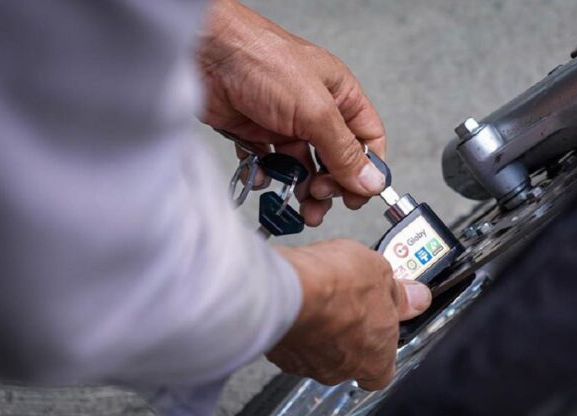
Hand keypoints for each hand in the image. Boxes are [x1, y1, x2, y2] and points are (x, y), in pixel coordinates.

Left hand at [199, 0, 387, 225]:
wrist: (205, 53)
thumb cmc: (261, 60)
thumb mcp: (315, 110)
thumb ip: (344, 150)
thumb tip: (371, 180)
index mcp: (339, 95)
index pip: (366, 138)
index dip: (366, 169)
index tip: (357, 196)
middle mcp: (314, 109)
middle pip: (334, 159)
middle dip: (330, 184)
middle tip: (318, 197)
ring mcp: (284, 122)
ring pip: (302, 166)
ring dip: (300, 187)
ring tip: (296, 200)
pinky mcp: (255, 132)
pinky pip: (269, 164)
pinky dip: (267, 175)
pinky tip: (262, 175)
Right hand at [269, 240, 431, 389]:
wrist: (287, 289)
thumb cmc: (336, 287)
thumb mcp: (381, 274)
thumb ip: (400, 293)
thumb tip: (416, 297)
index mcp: (377, 359)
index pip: (385, 370)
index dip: (383, 346)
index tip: (383, 321)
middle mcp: (342, 370)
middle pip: (351, 357)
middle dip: (350, 331)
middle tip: (350, 301)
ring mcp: (309, 365)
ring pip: (320, 349)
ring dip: (322, 327)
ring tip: (322, 294)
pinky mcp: (280, 353)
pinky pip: (294, 341)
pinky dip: (297, 323)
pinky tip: (301, 298)